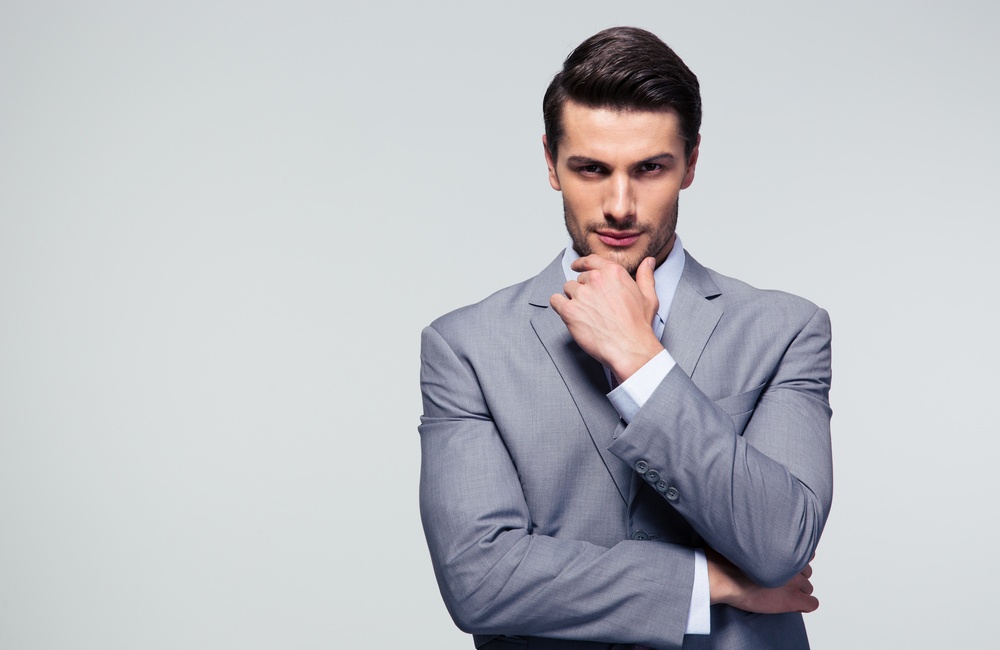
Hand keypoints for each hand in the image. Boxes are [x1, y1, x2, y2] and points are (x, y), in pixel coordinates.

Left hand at [549, 255, 661, 381]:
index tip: (576, 266)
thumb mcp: (648, 297)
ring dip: (573, 298)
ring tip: (585, 313)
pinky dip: (559, 306)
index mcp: (613, 272)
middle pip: (579, 278)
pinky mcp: (569, 310)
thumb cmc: (638, 326)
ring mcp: (581, 294)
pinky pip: (555, 301)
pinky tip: (569, 313)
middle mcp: (595, 279)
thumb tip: (648, 262)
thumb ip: (645, 276)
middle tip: (592, 305)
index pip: (590, 260)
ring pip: (567, 289)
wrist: (629, 347)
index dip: (581, 264)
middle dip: (583, 290)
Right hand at [707, 549, 818, 613]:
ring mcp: (795, 582)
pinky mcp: (793, 600)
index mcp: (783, 548)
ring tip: (783, 594)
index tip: (784, 565)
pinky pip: (812, 604)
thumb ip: (759, 543)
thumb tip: (756, 543)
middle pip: (806, 572)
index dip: (793, 561)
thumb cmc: (728, 560)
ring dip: (799, 590)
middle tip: (780, 582)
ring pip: (808, 587)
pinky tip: (795, 605)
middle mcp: (793, 563)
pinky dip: (805, 605)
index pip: (804, 552)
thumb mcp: (745, 543)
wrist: (725, 578)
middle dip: (796, 577)